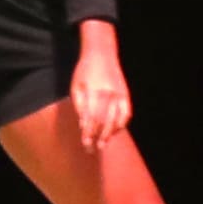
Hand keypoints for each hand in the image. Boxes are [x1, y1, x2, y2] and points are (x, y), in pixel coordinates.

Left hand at [67, 24, 131, 152]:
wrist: (101, 54)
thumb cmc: (84, 72)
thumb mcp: (76, 87)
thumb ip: (79, 106)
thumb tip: (83, 125)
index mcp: (93, 93)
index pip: (91, 119)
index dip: (88, 134)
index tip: (85, 145)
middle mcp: (108, 95)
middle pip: (103, 122)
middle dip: (97, 137)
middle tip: (92, 149)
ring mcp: (119, 95)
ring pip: (116, 120)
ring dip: (109, 135)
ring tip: (103, 145)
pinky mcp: (126, 95)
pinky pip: (126, 114)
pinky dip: (121, 125)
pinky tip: (114, 132)